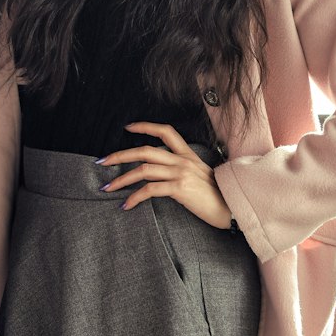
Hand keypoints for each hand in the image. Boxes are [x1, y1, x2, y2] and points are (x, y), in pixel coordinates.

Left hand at [98, 121, 231, 228]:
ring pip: (143, 169)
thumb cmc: (217, 197)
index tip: (127, 127)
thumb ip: (181, 171)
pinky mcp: (180, 188)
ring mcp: (181, 173)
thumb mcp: (199, 177)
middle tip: (102, 161)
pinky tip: (126, 205)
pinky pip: (149, 190)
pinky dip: (134, 197)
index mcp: (188, 155)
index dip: (145, 126)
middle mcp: (183, 160)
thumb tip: (159, 174)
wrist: (233, 209)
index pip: (165, 132)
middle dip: (120, 155)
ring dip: (121, 179)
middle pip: (145, 150)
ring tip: (108, 187)